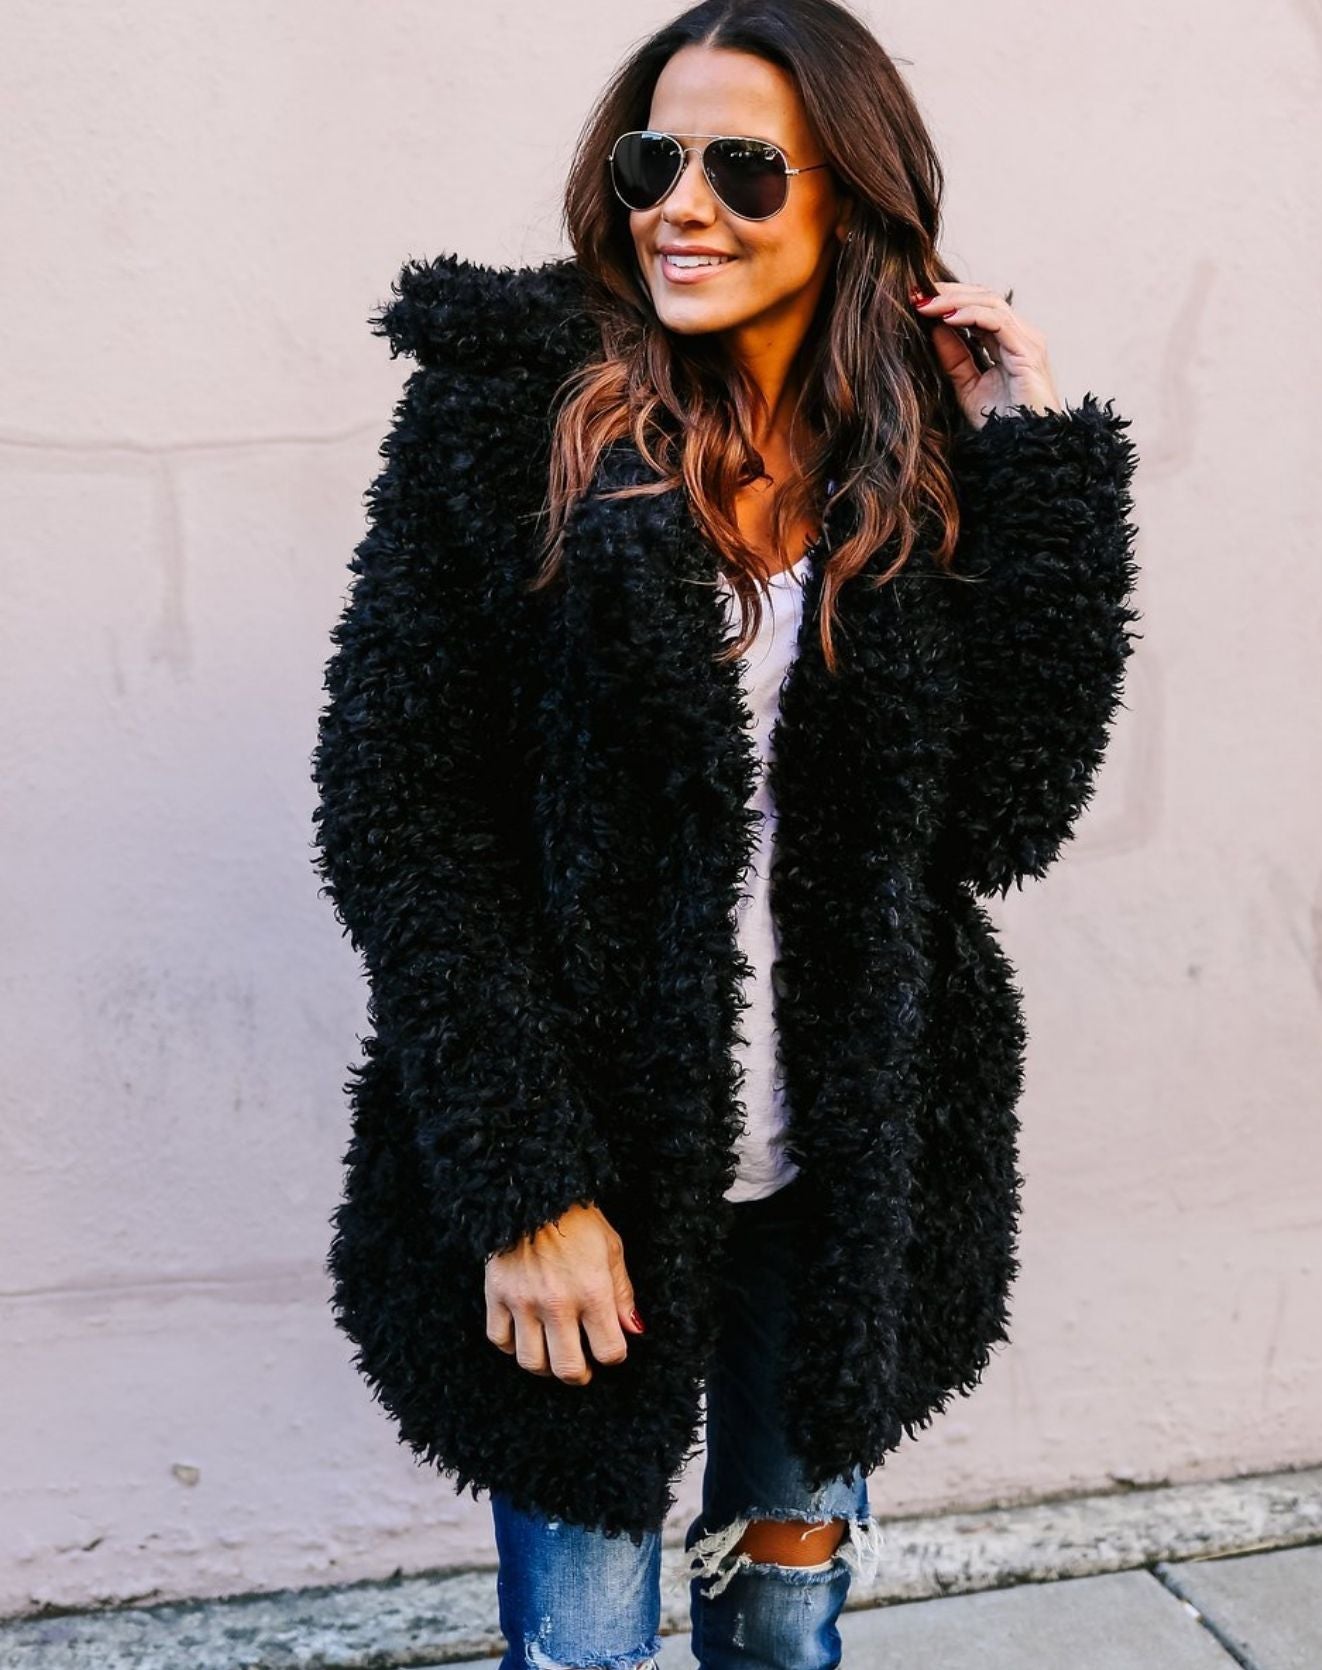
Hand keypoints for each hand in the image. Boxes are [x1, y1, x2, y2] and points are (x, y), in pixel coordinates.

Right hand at [484, 1201, 644, 1384]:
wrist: (533, 1189)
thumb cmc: (576, 1217)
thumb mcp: (611, 1248)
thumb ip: (622, 1293)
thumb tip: (633, 1330)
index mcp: (592, 1290)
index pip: (609, 1351)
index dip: (614, 1355)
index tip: (610, 1346)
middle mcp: (557, 1302)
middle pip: (569, 1368)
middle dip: (580, 1374)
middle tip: (582, 1364)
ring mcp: (523, 1300)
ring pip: (531, 1362)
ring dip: (546, 1366)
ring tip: (553, 1353)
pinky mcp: (496, 1294)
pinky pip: (499, 1340)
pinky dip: (512, 1345)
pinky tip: (525, 1333)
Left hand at [910, 282, 1064, 430]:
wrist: (1023, 451)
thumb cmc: (1001, 425)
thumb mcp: (967, 387)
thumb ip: (954, 358)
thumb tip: (933, 328)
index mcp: (1007, 342)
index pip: (978, 306)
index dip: (948, 299)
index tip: (916, 299)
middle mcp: (1020, 336)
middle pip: (984, 296)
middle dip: (948, 293)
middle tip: (916, 293)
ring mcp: (1027, 341)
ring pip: (991, 302)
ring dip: (954, 300)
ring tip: (926, 304)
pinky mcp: (1029, 352)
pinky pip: (998, 321)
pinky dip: (971, 315)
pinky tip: (947, 318)